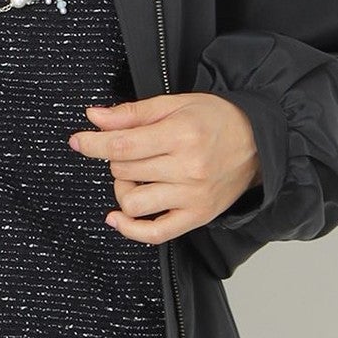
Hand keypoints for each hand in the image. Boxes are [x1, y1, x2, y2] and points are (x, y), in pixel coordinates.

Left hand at [67, 92, 262, 244]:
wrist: (259, 142)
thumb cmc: (216, 119)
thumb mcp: (175, 104)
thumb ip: (132, 113)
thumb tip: (94, 118)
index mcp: (181, 135)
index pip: (123, 145)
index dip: (93, 143)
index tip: (78, 141)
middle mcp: (188, 168)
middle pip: (125, 170)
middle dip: (116, 159)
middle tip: (131, 149)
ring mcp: (193, 196)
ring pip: (133, 202)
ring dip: (123, 188)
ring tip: (136, 175)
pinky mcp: (198, 216)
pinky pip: (155, 233)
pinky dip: (130, 229)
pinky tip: (118, 217)